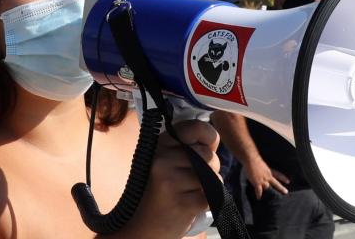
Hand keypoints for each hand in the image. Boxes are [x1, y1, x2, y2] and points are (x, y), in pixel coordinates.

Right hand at [126, 120, 219, 238]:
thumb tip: (213, 137)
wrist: (141, 227)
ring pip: (213, 175)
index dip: (208, 136)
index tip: (206, 146)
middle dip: (210, 166)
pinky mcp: (182, 203)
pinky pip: (213, 194)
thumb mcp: (163, 159)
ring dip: (209, 185)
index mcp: (159, 144)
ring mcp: (171, 181)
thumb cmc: (157, 191)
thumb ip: (185, 145)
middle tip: (192, 179)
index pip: (195, 127)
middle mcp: (162, 159)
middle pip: (209, 154)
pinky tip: (190, 203)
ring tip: (190, 191)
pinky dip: (207, 200)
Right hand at [243, 154, 289, 199]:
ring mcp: (263, 180)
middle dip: (281, 188)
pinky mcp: (257, 183)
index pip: (278, 175)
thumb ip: (262, 170)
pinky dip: (259, 195)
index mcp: (269, 171)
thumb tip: (260, 172)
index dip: (283, 178)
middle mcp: (267, 176)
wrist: (251, 159)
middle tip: (286, 192)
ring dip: (268, 192)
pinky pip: (259, 191)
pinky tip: (258, 198)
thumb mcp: (262, 165)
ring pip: (267, 188)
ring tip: (269, 198)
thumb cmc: (255, 160)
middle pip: (276, 183)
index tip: (288, 181)